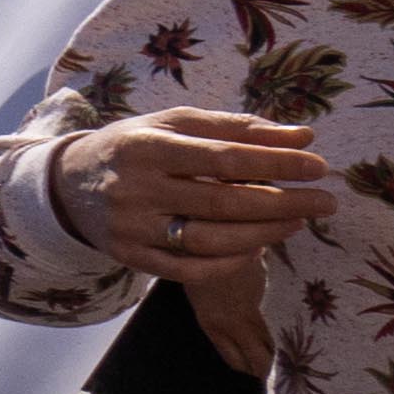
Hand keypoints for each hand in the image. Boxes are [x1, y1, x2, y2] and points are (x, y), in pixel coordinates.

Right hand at [64, 109, 339, 283]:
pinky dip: (230, 261)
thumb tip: (303, 135)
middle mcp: (135, 188)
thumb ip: (237, 128)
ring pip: (209, 240)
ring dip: (264, 234)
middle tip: (325, 201)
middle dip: (283, 203)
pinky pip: (189, 269)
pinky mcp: (130, 257)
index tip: (318, 166)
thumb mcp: (176, 124)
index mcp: (147, 146)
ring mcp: (131, 227)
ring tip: (297, 222)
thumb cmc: (137, 146)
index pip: (224, 157)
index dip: (276, 163)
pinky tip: (257, 247)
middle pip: (222, 203)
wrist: (68, 183)